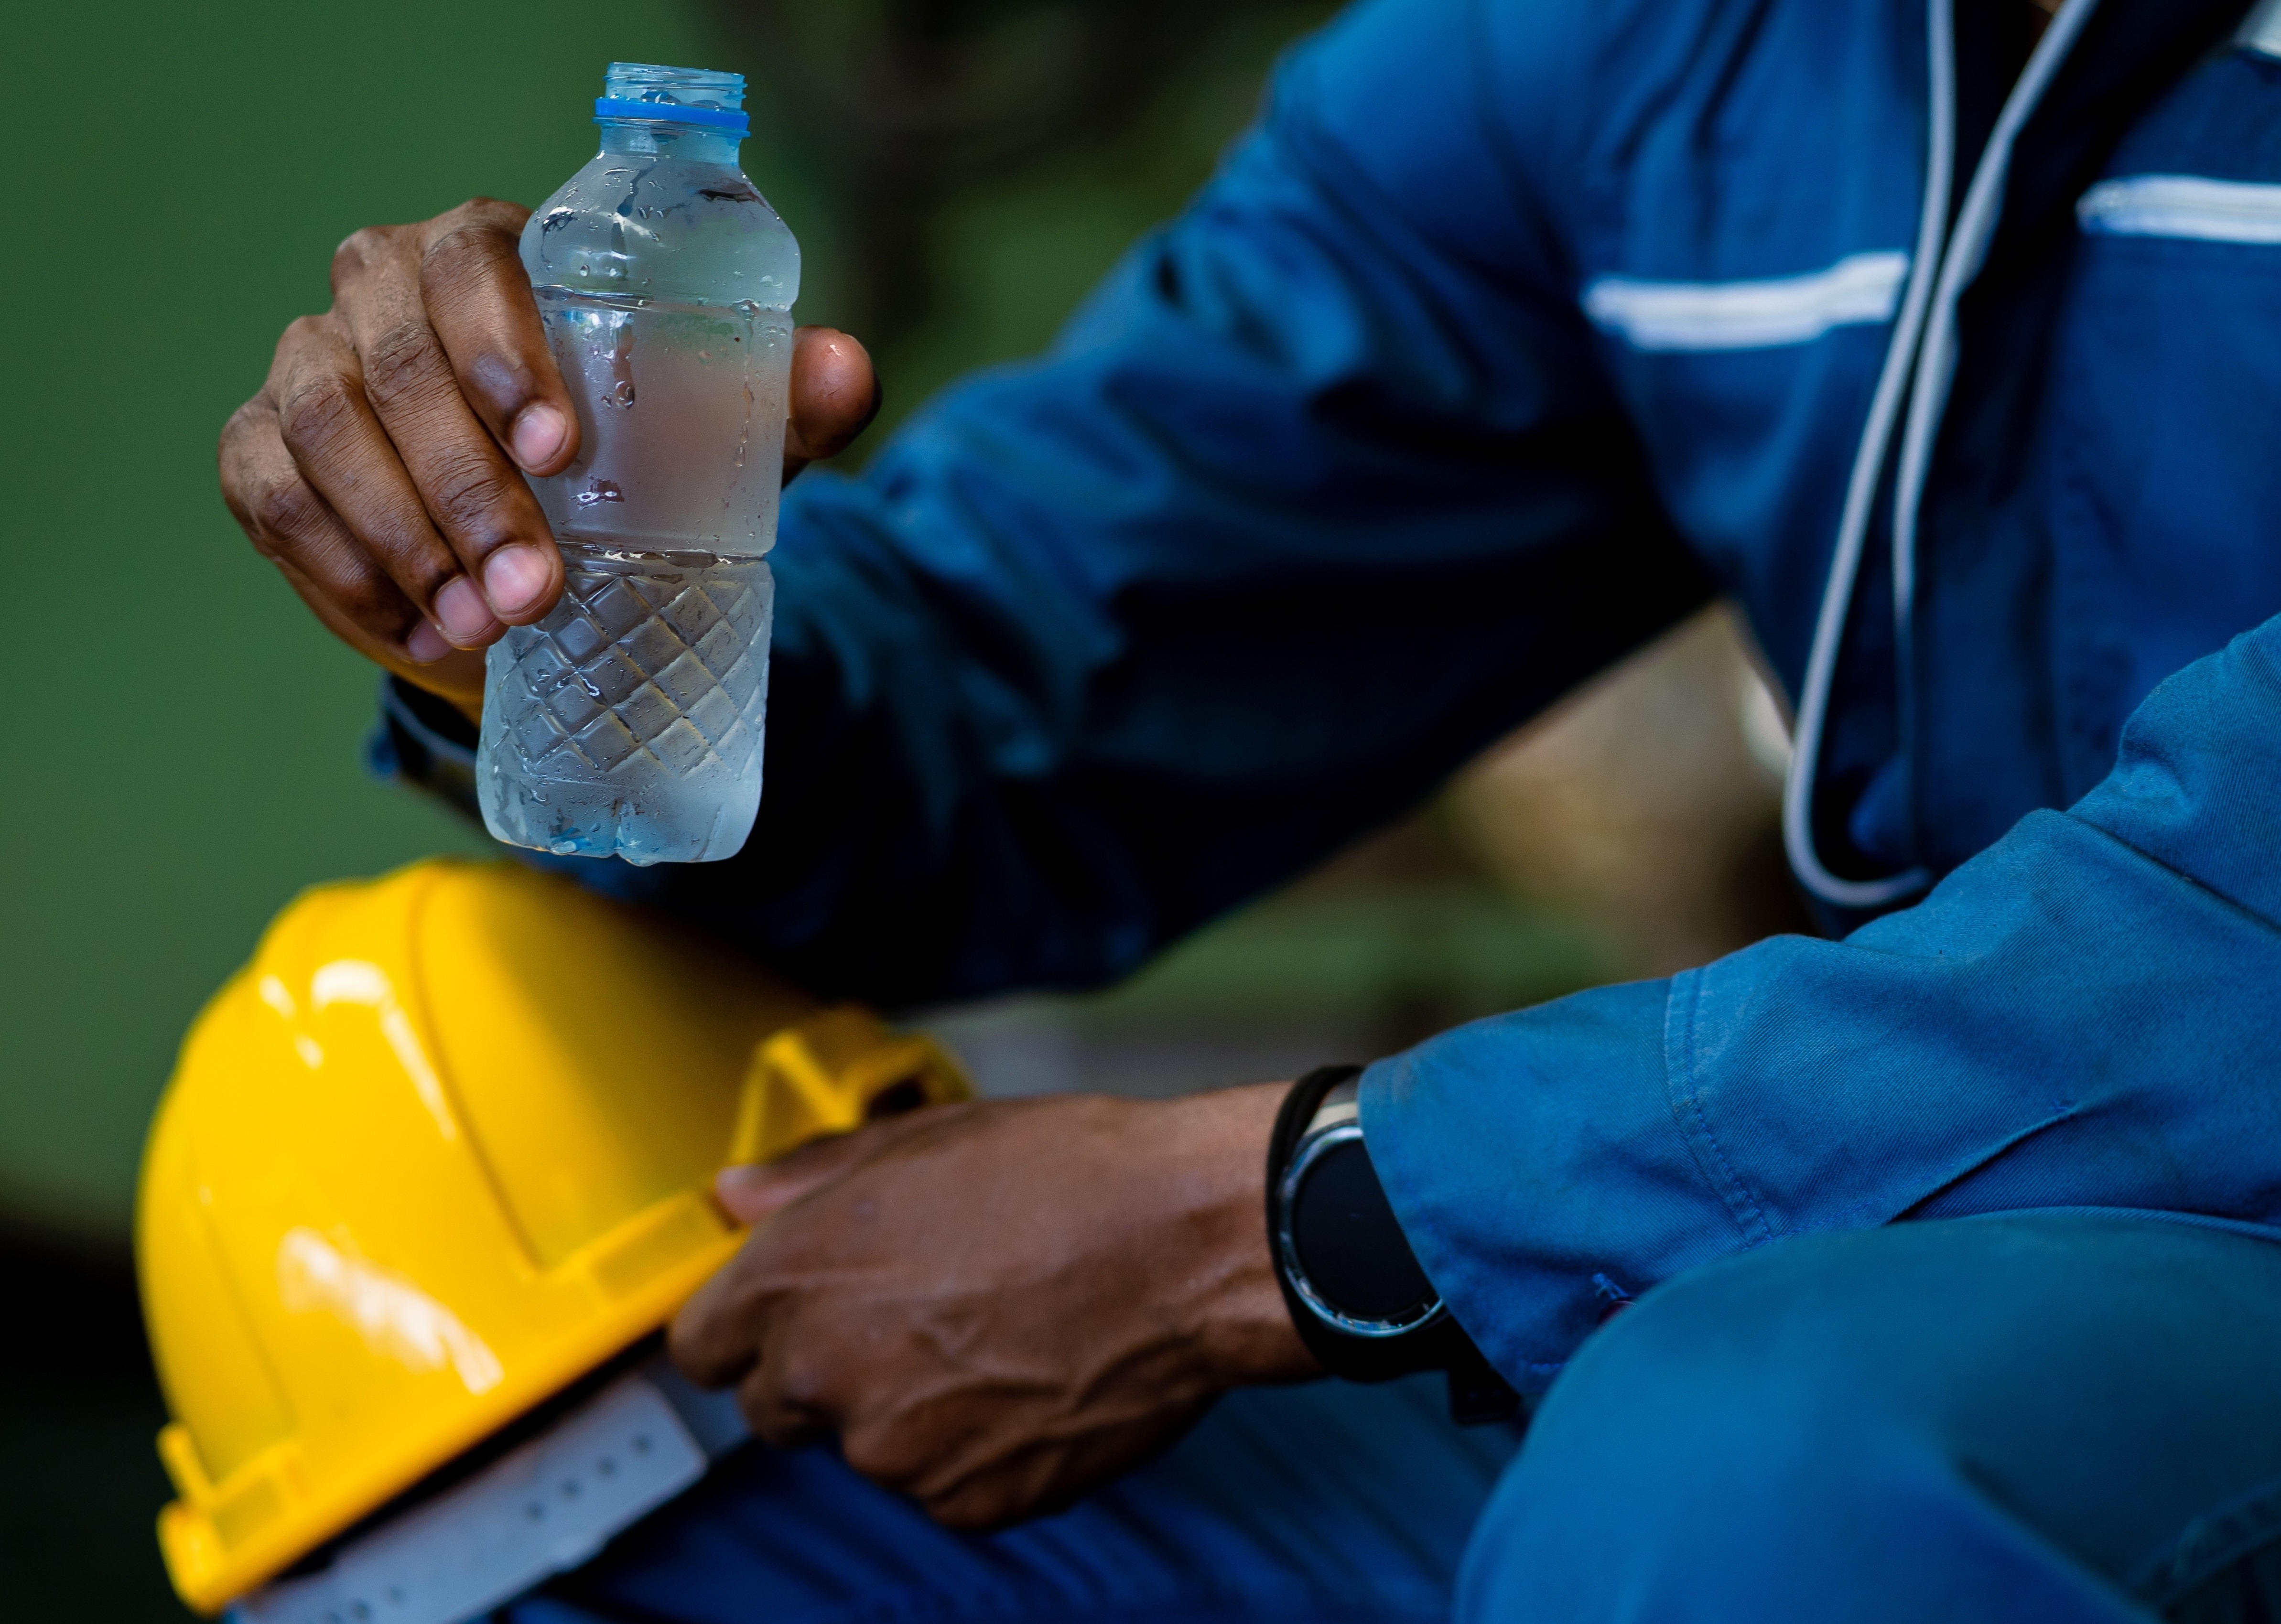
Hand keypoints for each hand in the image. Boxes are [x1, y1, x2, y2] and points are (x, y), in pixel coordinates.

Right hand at [219, 197, 880, 718]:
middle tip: (531, 588)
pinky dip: (341, 568)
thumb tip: (847, 373)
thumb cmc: (634, 457)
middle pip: (396, 361)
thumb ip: (782, 398)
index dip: (503, 349)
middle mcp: (384, 288)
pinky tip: (416, 626)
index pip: (475, 262)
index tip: (558, 449)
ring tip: (484, 625)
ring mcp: (312, 363)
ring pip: (325, 429)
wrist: (552, 543)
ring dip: (402, 536)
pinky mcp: (264, 448)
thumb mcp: (714, 431)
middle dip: (464, 485)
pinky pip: (273, 496)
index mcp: (489, 253)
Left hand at [669, 1084, 1319, 1528]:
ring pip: (866, 1444)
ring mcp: (896, 1450)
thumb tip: (734, 1195)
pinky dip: (971, 1448)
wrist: (1189, 1245)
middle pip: (772, 1404)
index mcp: (796, 1276)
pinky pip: (940, 1484)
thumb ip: (809, 1176)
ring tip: (994, 1334)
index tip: (792, 1308)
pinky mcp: (967, 1502)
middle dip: (823, 1366)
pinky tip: (1028, 1378)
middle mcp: (826, 1373)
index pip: (701, 1344)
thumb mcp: (925, 1140)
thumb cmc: (1069, 1175)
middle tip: (914, 1312)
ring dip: (905, 1407)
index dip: (746, 1323)